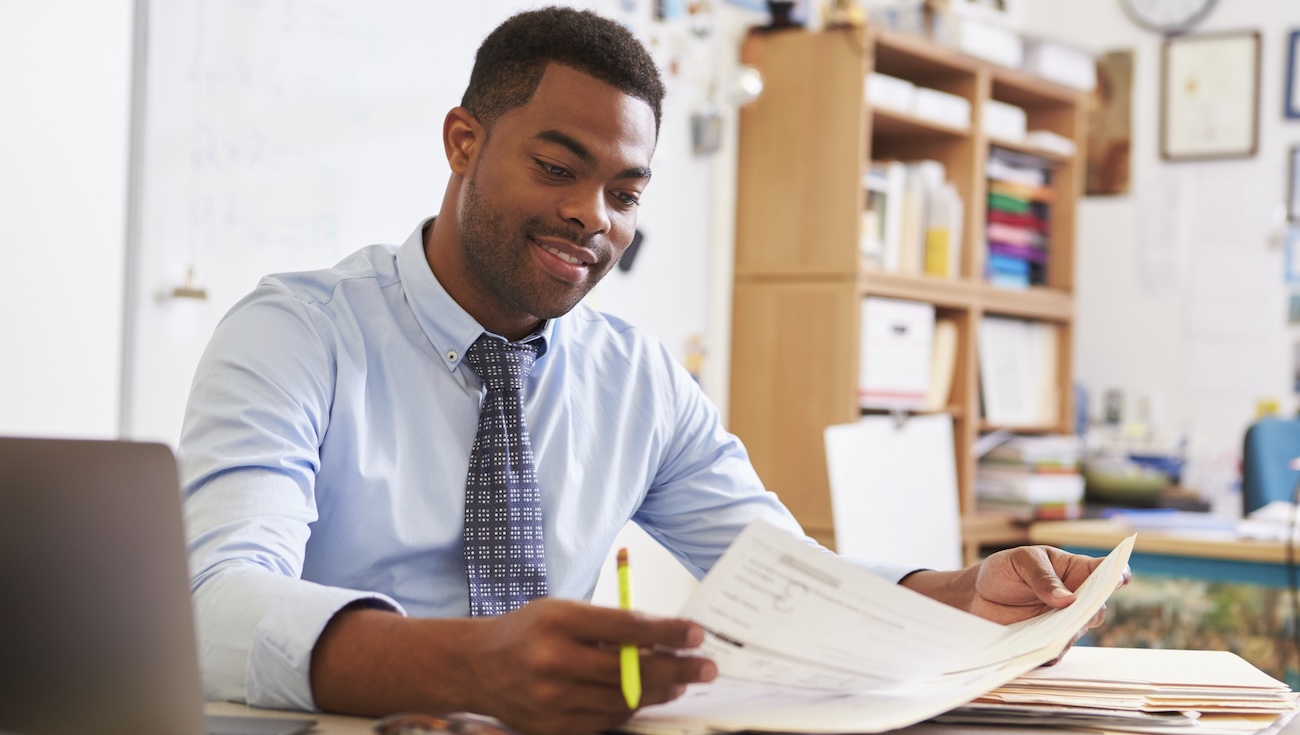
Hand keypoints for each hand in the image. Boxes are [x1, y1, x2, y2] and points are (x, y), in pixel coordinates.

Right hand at [463, 598, 715, 734]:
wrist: (477, 668)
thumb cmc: (527, 631)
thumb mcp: (564, 611)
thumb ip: (609, 624)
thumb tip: (663, 637)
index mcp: (558, 622)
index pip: (627, 628)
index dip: (668, 633)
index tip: (697, 634)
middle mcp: (553, 662)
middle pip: (631, 670)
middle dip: (677, 668)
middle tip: (707, 666)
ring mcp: (552, 701)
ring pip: (623, 700)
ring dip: (660, 691)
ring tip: (681, 681)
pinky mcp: (553, 729)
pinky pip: (606, 721)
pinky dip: (630, 708)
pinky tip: (646, 695)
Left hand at [900, 545, 1130, 663]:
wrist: (976, 596)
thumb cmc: (1004, 571)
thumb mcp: (1020, 562)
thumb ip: (1042, 577)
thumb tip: (1067, 599)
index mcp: (1075, 571)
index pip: (1105, 573)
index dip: (1117, 575)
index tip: (1119, 578)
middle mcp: (1076, 600)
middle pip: (1096, 608)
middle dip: (1090, 609)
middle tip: (1077, 607)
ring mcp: (1063, 624)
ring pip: (1077, 632)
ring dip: (1067, 632)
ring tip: (1051, 629)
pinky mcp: (1048, 644)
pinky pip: (1055, 653)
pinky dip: (1047, 650)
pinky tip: (1033, 646)